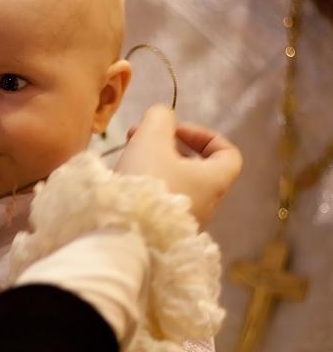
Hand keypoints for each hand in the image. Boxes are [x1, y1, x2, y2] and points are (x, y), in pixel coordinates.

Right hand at [115, 104, 241, 225]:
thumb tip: (162, 117)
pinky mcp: (163, 233)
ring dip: (154, 163)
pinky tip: (125, 179)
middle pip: (196, 167)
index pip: (228, 154)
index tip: (175, 130)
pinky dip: (148, 184)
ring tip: (127, 154)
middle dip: (168, 145)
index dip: (204, 136)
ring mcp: (185, 222)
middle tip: (140, 136)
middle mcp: (206, 203)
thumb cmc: (147, 181)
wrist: (125, 234)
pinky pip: (161, 201)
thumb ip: (160, 118)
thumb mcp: (152, 137)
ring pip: (175, 183)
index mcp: (214, 180)